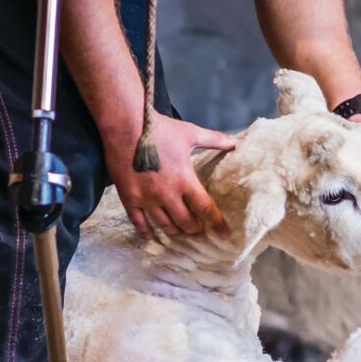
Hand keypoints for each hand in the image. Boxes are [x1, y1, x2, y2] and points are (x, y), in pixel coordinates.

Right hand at [112, 116, 236, 239]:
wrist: (126, 126)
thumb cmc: (160, 129)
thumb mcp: (190, 133)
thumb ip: (214, 140)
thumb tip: (234, 142)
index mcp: (185, 180)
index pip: (205, 209)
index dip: (217, 224)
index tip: (225, 235)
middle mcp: (167, 194)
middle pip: (185, 222)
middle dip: (195, 230)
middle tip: (200, 233)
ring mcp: (147, 198)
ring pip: (164, 225)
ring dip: (175, 233)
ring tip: (181, 234)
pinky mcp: (129, 198)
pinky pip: (139, 223)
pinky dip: (148, 232)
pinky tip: (153, 235)